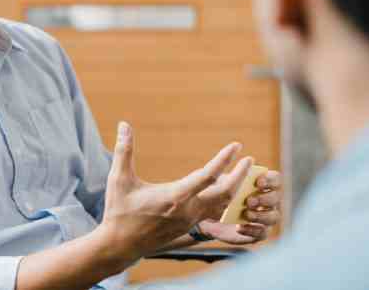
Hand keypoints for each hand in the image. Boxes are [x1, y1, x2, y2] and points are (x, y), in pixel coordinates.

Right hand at [100, 122, 253, 261]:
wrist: (120, 245)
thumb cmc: (119, 211)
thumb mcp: (119, 179)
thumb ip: (124, 151)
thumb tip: (124, 124)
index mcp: (174, 197)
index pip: (207, 176)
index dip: (224, 160)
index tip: (237, 146)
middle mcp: (187, 210)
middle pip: (225, 193)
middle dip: (240, 175)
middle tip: (250, 159)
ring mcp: (190, 221)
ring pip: (222, 205)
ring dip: (235, 188)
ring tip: (242, 172)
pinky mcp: (188, 227)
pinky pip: (214, 213)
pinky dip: (224, 200)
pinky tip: (226, 190)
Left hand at [198, 169, 282, 244]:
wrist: (209, 216)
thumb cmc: (220, 194)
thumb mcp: (223, 184)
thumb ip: (233, 178)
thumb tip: (240, 171)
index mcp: (263, 184)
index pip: (275, 179)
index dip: (270, 180)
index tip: (258, 183)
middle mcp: (269, 201)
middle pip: (275, 198)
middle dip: (264, 199)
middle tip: (249, 201)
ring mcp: (266, 218)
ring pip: (273, 217)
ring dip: (260, 215)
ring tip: (246, 214)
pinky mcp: (259, 233)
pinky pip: (262, 233)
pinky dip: (251, 230)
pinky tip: (239, 227)